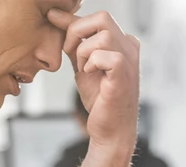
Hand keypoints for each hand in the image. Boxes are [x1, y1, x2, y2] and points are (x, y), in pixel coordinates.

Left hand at [48, 9, 140, 152]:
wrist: (109, 130)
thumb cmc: (100, 100)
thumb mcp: (82, 64)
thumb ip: (73, 41)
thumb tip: (56, 16)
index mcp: (122, 42)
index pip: (97, 19)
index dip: (74, 23)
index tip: (55, 24)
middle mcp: (129, 47)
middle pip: (103, 17)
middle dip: (77, 31)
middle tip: (68, 51)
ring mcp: (130, 60)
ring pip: (103, 36)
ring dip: (84, 52)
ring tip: (83, 70)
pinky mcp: (124, 76)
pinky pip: (106, 55)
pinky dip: (91, 63)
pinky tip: (90, 76)